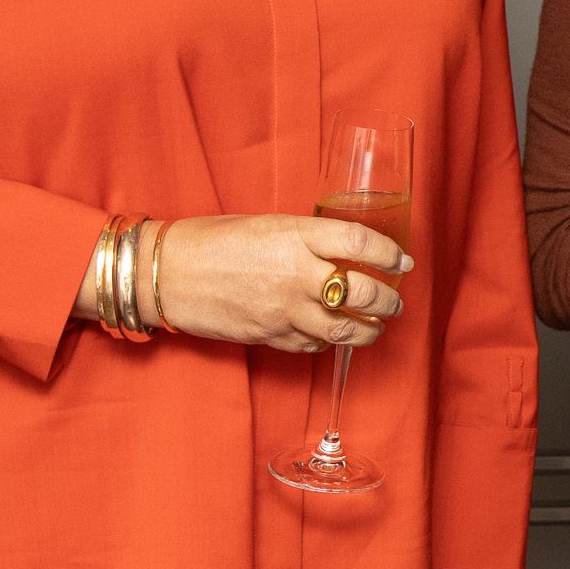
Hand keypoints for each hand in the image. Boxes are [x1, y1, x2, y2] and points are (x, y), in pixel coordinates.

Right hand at [115, 212, 407, 352]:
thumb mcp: (266, 223)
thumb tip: (341, 251)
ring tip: (376, 325)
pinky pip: (315, 345)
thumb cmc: (211, 240)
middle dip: (389, 299)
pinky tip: (333, 334)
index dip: (389, 253)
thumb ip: (306, 239)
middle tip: (396, 300)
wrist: (167, 275)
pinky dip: (330, 341)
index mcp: (296, 236)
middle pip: (364, 292)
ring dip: (370, 329)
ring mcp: (286, 310)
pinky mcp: (272, 337)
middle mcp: (297, 274)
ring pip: (347, 329)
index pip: (360, 242)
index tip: (402, 260)